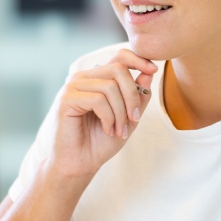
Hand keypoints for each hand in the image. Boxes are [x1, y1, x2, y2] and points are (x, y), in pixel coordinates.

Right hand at [48, 49, 157, 179]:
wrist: (77, 164)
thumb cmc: (99, 142)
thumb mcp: (128, 118)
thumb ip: (138, 97)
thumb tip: (148, 73)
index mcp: (97, 78)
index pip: (119, 57)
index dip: (138, 59)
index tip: (154, 70)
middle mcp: (84, 78)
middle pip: (118, 70)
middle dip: (132, 96)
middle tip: (134, 120)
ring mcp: (73, 87)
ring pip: (110, 87)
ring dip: (121, 113)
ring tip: (119, 131)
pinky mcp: (66, 99)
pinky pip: (98, 100)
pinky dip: (109, 118)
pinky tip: (107, 130)